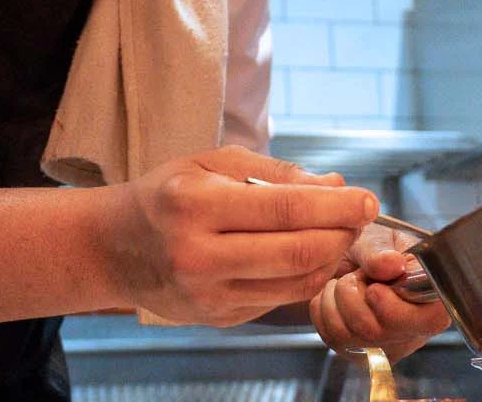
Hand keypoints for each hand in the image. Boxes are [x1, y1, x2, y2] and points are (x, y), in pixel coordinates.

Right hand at [107, 145, 377, 326]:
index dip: (336, 207)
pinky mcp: (219, 318)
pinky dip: (306, 276)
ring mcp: (209, 294)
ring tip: (338, 232)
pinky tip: (309, 253)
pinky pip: (280, 298)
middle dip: (342, 233)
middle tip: (359, 216)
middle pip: (298, 252)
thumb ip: (275, 173)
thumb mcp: (212, 163)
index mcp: (195, 204)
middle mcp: (200, 254)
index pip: (285, 209)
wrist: (115, 246)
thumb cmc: (167, 194)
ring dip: (331, 258)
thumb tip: (335, 187)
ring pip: (296, 282)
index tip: (366, 198)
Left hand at [310, 223, 451, 362]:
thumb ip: (381, 251)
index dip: (395, 308)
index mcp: (432, 301)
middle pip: (379, 333)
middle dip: (355, 297)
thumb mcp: (379, 237)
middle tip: (357, 276)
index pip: (429, 321)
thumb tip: (392, 264)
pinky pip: (332, 338)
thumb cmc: (375, 248)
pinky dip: (325, 310)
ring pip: (349, 336)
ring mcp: (386, 347)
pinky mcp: (359, 353)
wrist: (350, 256)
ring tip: (347, 282)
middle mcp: (414, 331)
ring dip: (337, 300)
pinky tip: (336, 296)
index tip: (374, 288)